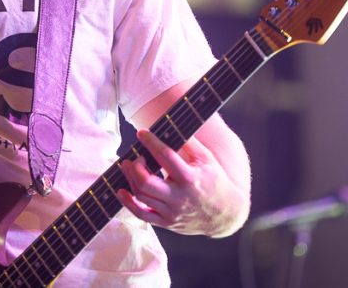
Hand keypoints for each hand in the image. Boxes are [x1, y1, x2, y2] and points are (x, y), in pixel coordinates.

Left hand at [116, 129, 233, 236]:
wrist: (225, 214)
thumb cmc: (215, 182)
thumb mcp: (207, 159)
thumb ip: (189, 143)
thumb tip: (171, 125)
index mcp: (190, 178)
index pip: (166, 157)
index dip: (151, 142)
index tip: (142, 133)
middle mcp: (179, 197)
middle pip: (146, 182)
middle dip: (135, 166)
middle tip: (135, 157)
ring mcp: (172, 212)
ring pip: (141, 196)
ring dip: (130, 178)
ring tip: (130, 166)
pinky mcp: (167, 222)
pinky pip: (142, 214)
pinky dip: (128, 203)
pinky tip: (122, 190)